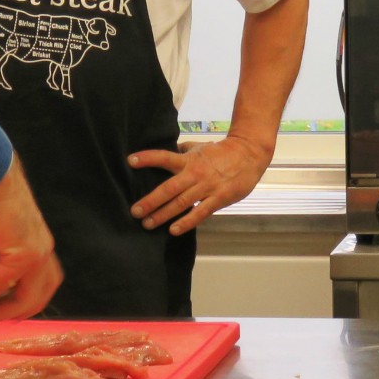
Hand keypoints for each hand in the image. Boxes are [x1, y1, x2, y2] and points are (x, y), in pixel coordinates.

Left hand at [127, 134, 270, 235]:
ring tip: (147, 224)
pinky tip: (173, 230)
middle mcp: (195, 174)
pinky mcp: (218, 199)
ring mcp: (206, 188)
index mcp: (188, 161)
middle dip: (151, 201)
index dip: (147, 158)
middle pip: (169, 188)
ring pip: (181, 203)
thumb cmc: (221, 152)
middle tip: (135, 211)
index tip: (130, 161)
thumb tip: (167, 152)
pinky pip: (200, 213)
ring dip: (163, 214)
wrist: (248, 155)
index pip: (164, 157)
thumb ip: (182, 152)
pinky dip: (186, 222)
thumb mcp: (199, 148)